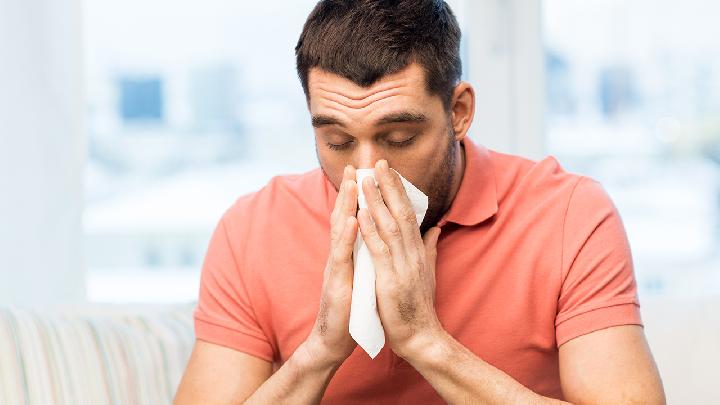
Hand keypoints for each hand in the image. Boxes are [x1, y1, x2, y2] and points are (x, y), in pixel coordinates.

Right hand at [306, 164, 358, 365]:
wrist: (334, 339)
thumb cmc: (350, 308)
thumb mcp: (363, 277)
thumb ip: (368, 257)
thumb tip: (378, 241)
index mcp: (349, 254)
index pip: (353, 219)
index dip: (358, 197)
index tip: (366, 174)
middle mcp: (339, 255)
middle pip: (343, 217)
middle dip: (348, 191)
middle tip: (354, 166)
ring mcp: (336, 267)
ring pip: (339, 230)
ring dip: (345, 205)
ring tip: (352, 183)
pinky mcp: (337, 281)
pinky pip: (341, 256)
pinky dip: (346, 237)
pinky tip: (352, 221)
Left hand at [357, 159, 443, 359]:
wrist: (422, 338)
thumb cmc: (418, 307)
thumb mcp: (427, 273)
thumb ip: (430, 249)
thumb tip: (435, 228)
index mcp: (418, 251)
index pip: (409, 213)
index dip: (398, 190)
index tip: (388, 170)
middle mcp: (413, 253)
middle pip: (402, 212)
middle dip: (389, 186)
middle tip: (378, 161)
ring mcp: (403, 265)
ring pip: (390, 226)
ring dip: (377, 201)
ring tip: (366, 179)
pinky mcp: (391, 279)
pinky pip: (380, 250)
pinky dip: (370, 230)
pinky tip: (361, 214)